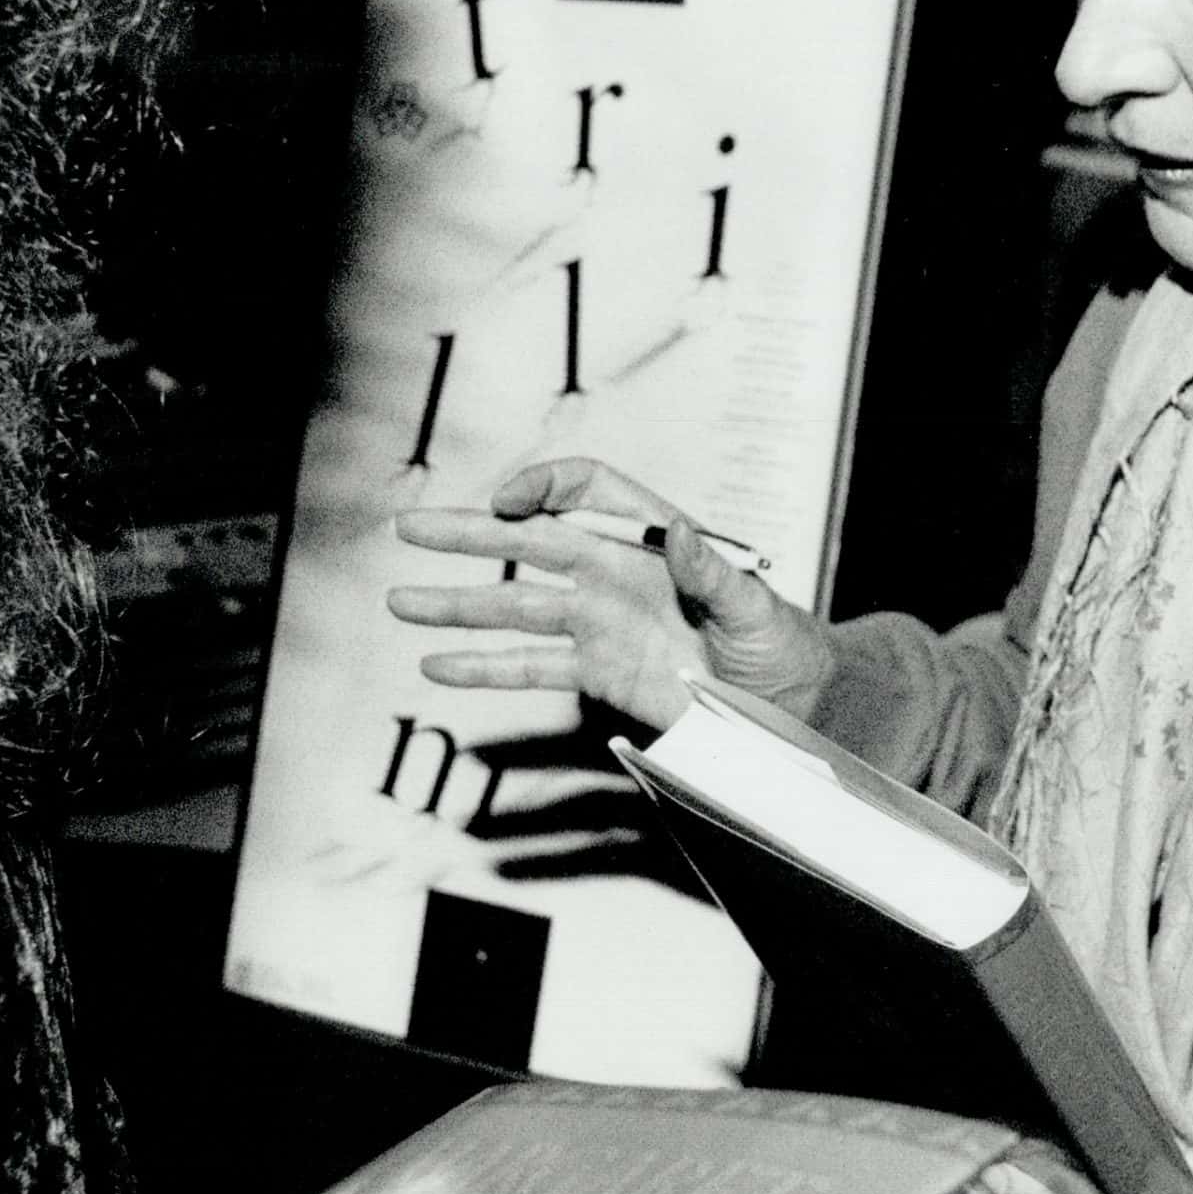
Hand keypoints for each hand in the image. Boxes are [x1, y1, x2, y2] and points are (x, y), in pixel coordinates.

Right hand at [387, 457, 837, 731]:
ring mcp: (600, 624)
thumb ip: (713, 571)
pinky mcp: (597, 674)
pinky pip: (530, 666)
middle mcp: (616, 574)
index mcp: (654, 541)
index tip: (505, 504)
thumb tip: (681, 532)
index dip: (543, 487)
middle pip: (531, 542)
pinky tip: (438, 666)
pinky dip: (483, 668)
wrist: (790, 707)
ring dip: (458, 604)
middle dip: (469, 535)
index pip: (587, 492)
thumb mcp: (755, 603)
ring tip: (402, 602)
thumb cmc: (782, 642)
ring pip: (516, 606)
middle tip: (411, 529)